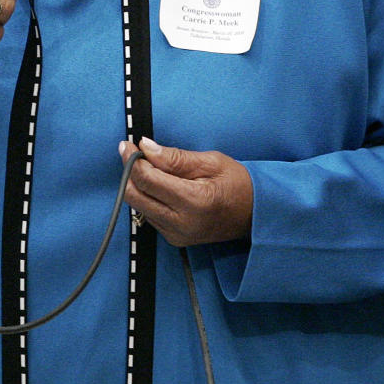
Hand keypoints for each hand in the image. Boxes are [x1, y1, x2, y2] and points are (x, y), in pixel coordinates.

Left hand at [119, 137, 252, 246]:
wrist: (256, 215)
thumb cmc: (237, 183)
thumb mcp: (210, 161)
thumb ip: (175, 157)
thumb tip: (145, 147)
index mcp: (193, 201)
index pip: (147, 180)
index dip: (132, 159)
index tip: (128, 144)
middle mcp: (181, 223)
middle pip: (134, 195)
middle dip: (130, 172)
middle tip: (135, 153)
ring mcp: (177, 235)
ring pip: (138, 206)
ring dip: (137, 184)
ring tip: (151, 167)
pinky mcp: (174, 239)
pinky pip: (148, 214)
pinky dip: (147, 197)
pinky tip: (160, 185)